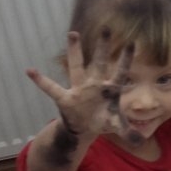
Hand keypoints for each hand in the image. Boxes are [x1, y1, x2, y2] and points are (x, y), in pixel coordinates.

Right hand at [26, 29, 141, 143]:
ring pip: (77, 67)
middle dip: (103, 47)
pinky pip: (51, 88)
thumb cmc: (104, 121)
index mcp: (111, 90)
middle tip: (106, 28)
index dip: (126, 59)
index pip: (121, 72)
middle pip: (100, 62)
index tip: (133, 42)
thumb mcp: (117, 126)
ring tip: (72, 33)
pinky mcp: (65, 98)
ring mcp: (80, 89)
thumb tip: (140, 141)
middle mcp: (95, 84)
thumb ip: (128, 131)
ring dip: (74, 51)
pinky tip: (30, 70)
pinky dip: (41, 80)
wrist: (86, 129)